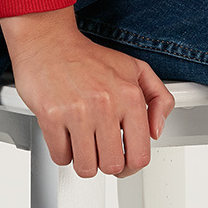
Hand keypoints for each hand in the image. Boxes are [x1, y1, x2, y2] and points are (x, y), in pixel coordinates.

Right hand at [0, 8, 174, 177]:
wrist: (48, 41)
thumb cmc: (88, 57)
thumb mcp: (135, 69)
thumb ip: (160, 98)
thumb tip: (156, 131)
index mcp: (129, 96)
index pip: (139, 155)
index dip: (131, 166)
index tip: (124, 163)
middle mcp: (105, 105)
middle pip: (111, 166)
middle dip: (104, 162)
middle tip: (99, 149)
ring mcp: (77, 112)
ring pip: (85, 167)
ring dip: (83, 160)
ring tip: (82, 141)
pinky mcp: (51, 116)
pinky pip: (60, 156)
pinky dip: (62, 152)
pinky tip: (65, 134)